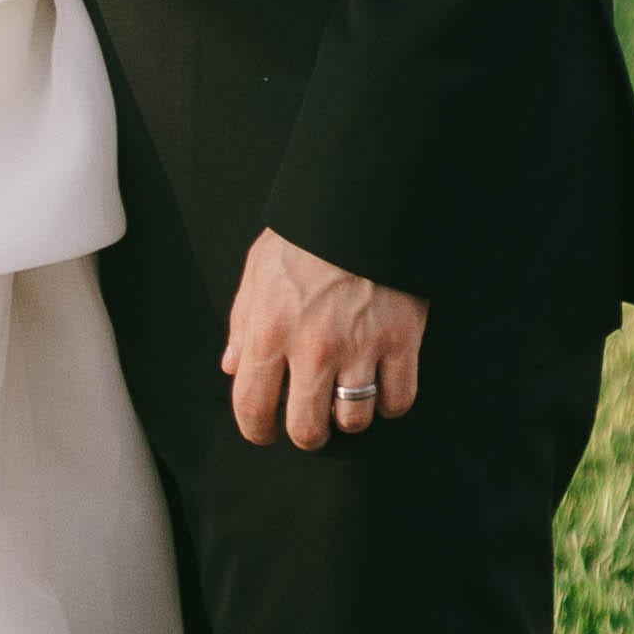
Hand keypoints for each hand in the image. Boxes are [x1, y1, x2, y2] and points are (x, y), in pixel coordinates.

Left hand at [227, 229, 428, 451]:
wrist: (363, 200)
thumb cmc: (306, 235)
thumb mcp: (258, 269)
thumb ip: (242, 322)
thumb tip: (233, 367)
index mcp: (270, 330)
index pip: (252, 406)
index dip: (256, 430)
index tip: (263, 431)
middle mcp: (313, 347)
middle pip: (307, 429)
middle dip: (307, 433)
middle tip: (310, 422)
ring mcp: (360, 347)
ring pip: (355, 420)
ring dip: (349, 416)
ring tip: (347, 398)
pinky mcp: (401, 340)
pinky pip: (398, 400)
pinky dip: (391, 401)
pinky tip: (382, 385)